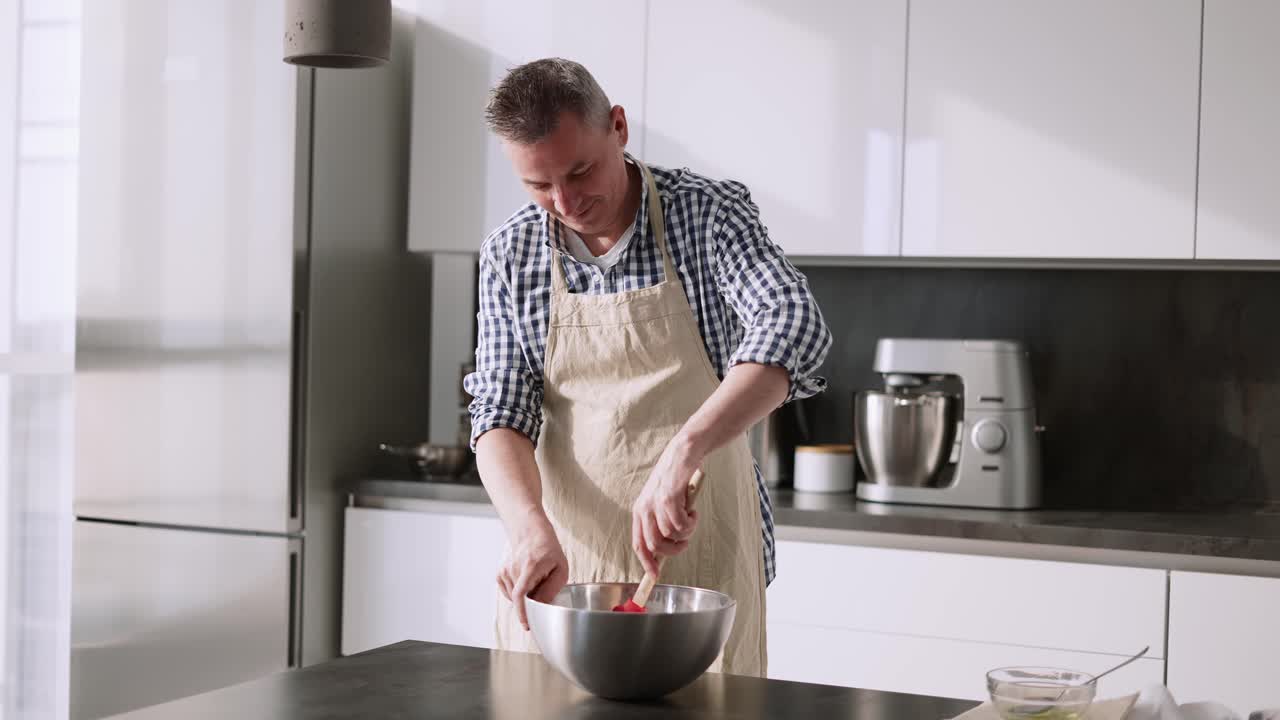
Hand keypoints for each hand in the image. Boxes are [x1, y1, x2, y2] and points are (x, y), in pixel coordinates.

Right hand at [496, 514, 567, 630]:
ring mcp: (505, 570)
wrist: (532, 534)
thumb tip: (541, 605)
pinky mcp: (501, 573)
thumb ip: (551, 589)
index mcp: (530, 566)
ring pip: (514, 597)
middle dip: (531, 601)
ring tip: (535, 580)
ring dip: (525, 596)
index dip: (523, 612)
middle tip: (542, 588)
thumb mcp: (560, 569)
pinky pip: (508, 593)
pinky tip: (525, 582)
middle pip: (520, 598)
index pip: (521, 594)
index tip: (526, 624)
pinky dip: (517, 593)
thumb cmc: (549, 551)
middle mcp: (514, 568)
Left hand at [631, 442, 701, 576]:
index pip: (638, 544)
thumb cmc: (676, 478)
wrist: (684, 452)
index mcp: (640, 511)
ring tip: (691, 519)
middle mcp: (644, 508)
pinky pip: (680, 524)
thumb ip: (661, 521)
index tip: (655, 576)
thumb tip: (665, 548)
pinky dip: (691, 523)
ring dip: (686, 533)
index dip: (647, 563)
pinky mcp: (669, 497)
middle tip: (685, 542)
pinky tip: (693, 512)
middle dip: (673, 551)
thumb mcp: (662, 500)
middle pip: (654, 545)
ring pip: (670, 536)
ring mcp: (655, 503)